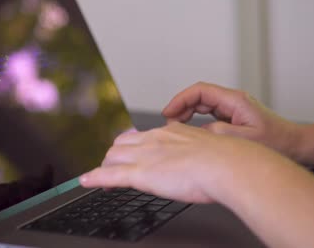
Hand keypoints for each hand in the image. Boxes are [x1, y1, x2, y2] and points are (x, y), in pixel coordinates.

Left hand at [80, 121, 286, 205]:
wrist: (228, 164)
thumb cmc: (228, 160)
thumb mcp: (211, 148)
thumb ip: (200, 151)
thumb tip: (203, 158)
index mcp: (172, 133)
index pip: (143, 135)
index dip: (133, 145)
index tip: (131, 152)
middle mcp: (155, 140)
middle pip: (123, 144)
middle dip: (116, 156)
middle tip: (113, 167)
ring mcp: (146, 156)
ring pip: (114, 157)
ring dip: (106, 167)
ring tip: (100, 177)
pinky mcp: (141, 173)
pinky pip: (110, 175)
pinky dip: (95, 178)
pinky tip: (85, 181)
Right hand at [162, 82, 302, 160]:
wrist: (297, 146)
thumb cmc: (278, 142)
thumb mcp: (246, 140)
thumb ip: (219, 133)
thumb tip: (197, 131)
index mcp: (235, 101)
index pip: (201, 91)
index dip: (181, 99)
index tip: (169, 112)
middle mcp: (233, 101)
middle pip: (199, 96)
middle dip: (181, 106)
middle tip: (168, 122)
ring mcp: (233, 109)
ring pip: (202, 105)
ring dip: (187, 114)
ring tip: (176, 128)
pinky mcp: (234, 118)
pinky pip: (209, 115)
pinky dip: (196, 121)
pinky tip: (191, 133)